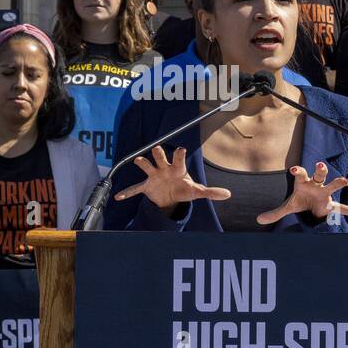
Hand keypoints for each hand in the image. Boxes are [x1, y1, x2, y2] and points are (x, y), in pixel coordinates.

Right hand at [114, 145, 231, 210]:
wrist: (170, 197)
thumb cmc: (184, 189)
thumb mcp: (197, 191)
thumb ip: (210, 192)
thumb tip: (228, 194)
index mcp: (177, 168)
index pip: (178, 158)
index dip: (179, 153)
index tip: (180, 149)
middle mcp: (164, 169)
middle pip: (160, 156)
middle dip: (158, 153)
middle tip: (157, 149)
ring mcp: (154, 176)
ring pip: (146, 166)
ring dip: (143, 163)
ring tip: (138, 161)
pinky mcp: (146, 187)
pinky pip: (135, 189)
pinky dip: (128, 192)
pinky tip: (119, 196)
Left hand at [255, 161, 347, 225]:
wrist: (311, 207)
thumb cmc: (301, 201)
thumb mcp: (288, 207)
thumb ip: (275, 212)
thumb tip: (258, 220)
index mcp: (304, 183)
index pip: (301, 174)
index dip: (298, 170)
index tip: (294, 169)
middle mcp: (316, 185)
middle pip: (319, 174)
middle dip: (320, 169)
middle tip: (320, 164)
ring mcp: (325, 193)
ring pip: (332, 184)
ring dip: (338, 182)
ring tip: (345, 180)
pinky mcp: (331, 204)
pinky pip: (342, 208)